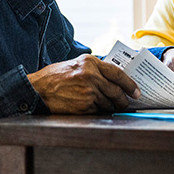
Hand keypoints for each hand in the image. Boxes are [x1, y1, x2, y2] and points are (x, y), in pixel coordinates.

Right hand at [27, 54, 141, 113]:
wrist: (36, 90)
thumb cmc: (55, 77)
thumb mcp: (75, 65)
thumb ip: (94, 69)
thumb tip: (114, 80)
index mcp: (90, 62)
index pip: (117, 73)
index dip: (130, 84)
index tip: (137, 92)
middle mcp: (91, 76)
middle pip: (116, 91)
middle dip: (123, 100)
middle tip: (126, 104)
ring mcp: (88, 91)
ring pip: (108, 103)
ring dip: (109, 107)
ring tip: (106, 106)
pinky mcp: (83, 106)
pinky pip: (98, 111)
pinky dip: (97, 111)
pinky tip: (90, 108)